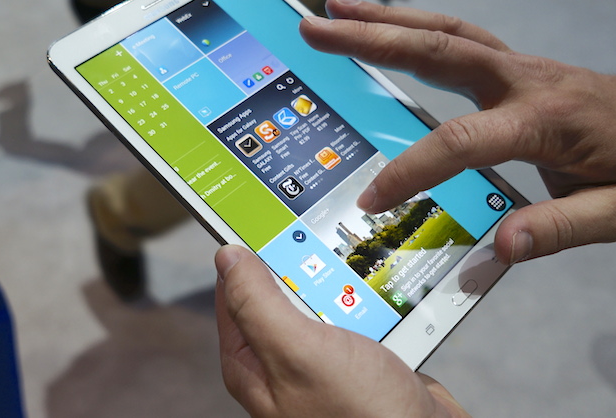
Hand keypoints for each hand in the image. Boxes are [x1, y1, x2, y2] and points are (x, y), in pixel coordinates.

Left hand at [215, 245, 470, 417]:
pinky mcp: (362, 360)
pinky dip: (374, 301)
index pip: (234, 294)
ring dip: (347, 283)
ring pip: (328, 300)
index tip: (265, 218)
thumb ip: (257, 303)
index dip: (245, 254)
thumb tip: (227, 256)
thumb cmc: (356, 412)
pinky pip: (362, 316)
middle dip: (306, 265)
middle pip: (284, 292)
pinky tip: (388, 289)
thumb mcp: (295, 349)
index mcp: (253, 362)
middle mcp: (284, 362)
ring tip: (364, 265)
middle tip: (326, 240)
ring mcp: (325, 361)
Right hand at [299, 0, 615, 263]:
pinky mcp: (512, 62)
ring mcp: (516, 64)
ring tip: (332, 12)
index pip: (463, 142)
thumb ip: (560, 229)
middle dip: (371, 40)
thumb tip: (498, 248)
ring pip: (442, 32)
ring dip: (384, 20)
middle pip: (437, 50)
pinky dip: (413, 26)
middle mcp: (523, 80)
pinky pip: (455, 36)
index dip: (412, 170)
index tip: (372, 199)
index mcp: (545, 122)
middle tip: (316, 31)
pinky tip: (382, 25)